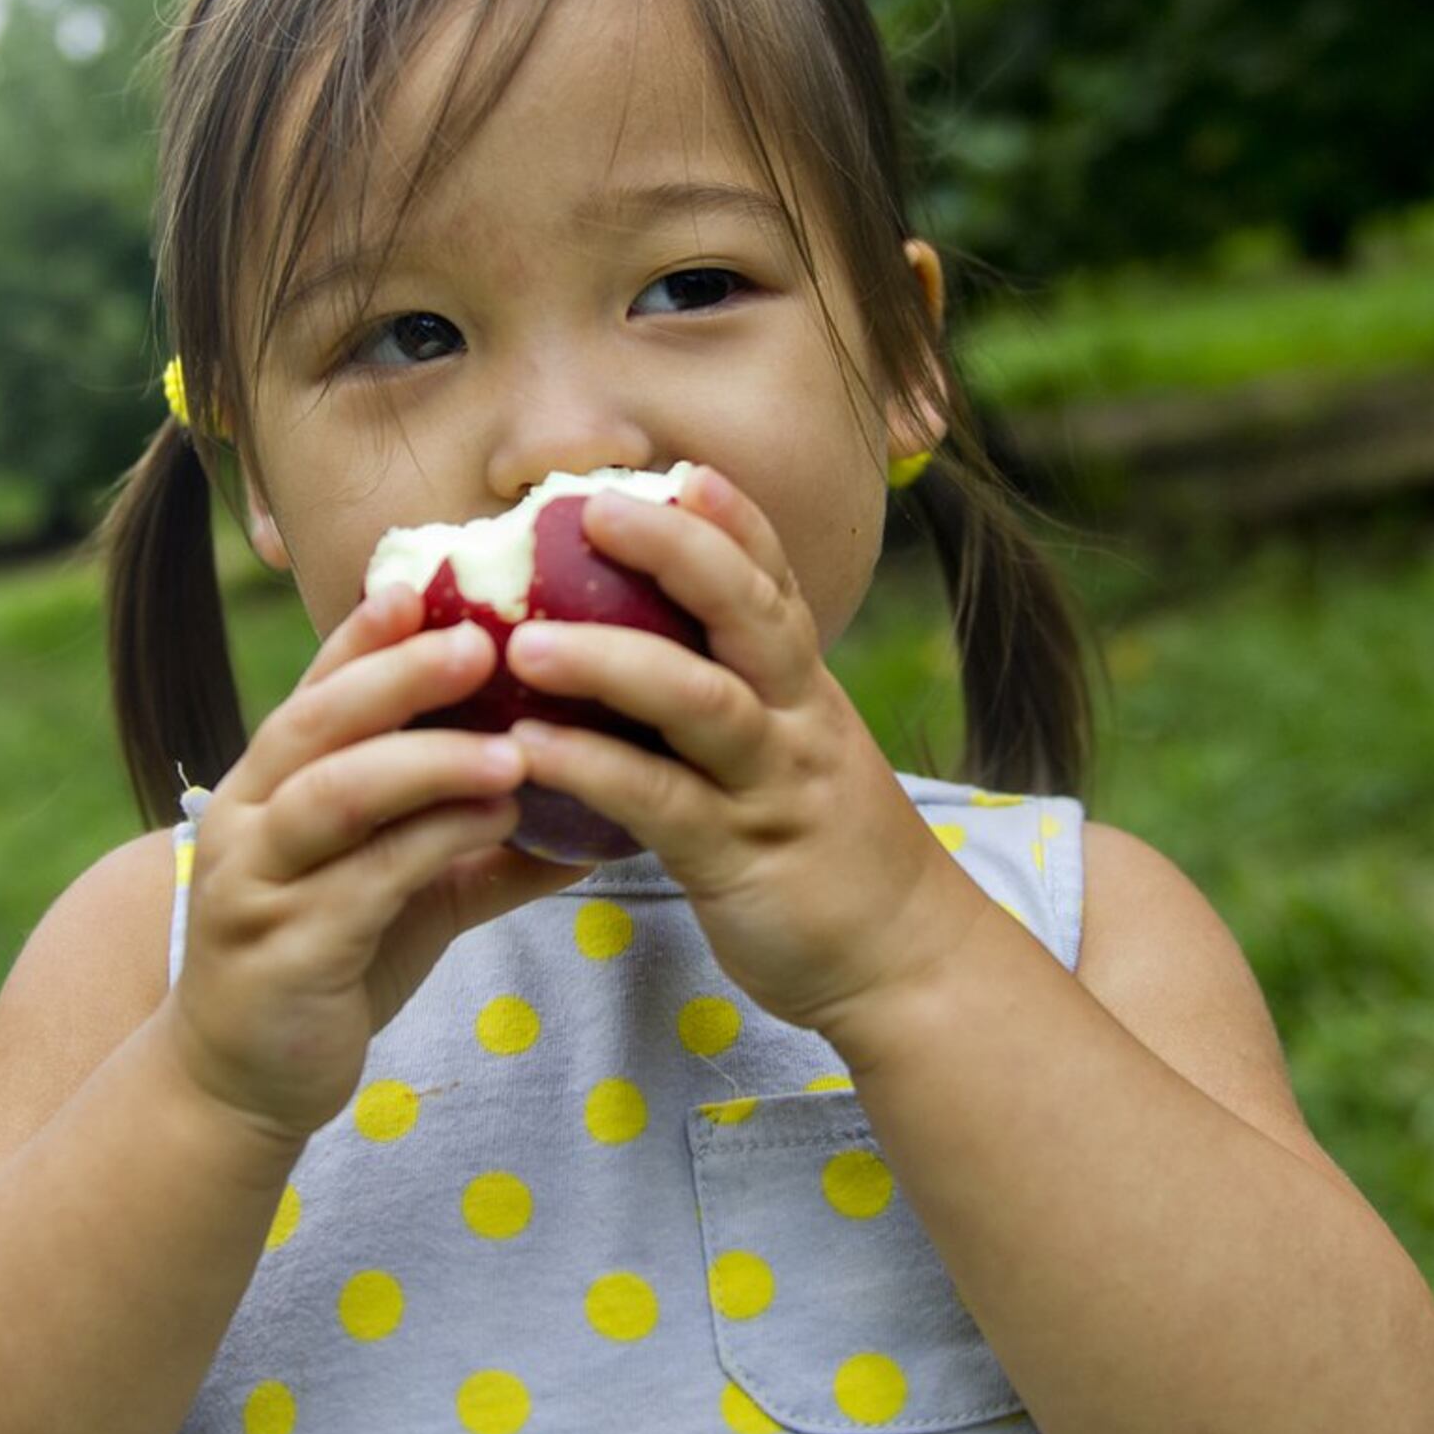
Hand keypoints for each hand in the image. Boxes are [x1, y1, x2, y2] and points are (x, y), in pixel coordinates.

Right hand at [163, 579, 593, 1147]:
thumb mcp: (410, 891)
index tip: (424, 582)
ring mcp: (256, 883)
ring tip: (511, 747)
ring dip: (423, 762)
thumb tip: (593, 808)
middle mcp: (250, 817)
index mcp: (275, 784)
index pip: (319, 688)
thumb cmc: (330, 962)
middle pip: (317, 722)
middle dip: (397, 674)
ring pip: (332, 796)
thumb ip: (481, 842)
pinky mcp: (282, 950)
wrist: (241, 1083)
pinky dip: (428, 846)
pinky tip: (493, 825)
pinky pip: (359, 884)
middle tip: (480, 641)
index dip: (366, 634)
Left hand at [502, 466, 990, 1048]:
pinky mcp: (741, 857)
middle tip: (590, 507)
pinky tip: (532, 747)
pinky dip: (594, 768)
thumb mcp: (794, 755)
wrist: (905, 964)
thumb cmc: (825, 852)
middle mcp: (799, 720)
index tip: (681, 468)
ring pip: (701, 701)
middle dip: (674, 549)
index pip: (774, 581)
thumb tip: (633, 643)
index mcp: (806, 689)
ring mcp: (774, 786)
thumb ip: (732, 697)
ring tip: (528, 640)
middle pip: (747, 612)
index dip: (734, 521)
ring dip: (612, 660)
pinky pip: (660, 802)